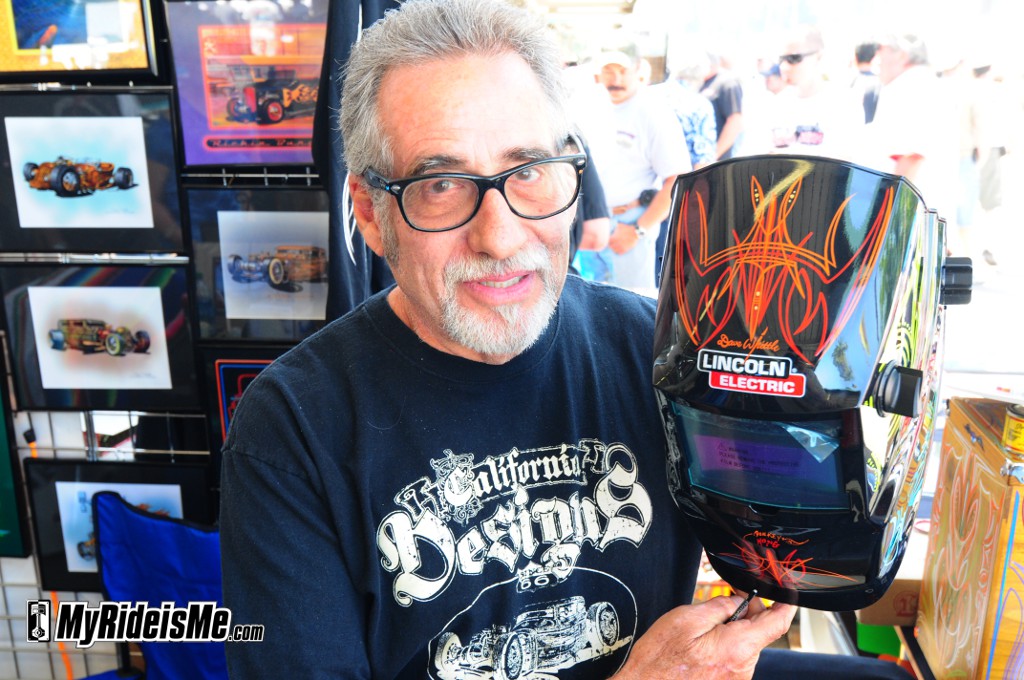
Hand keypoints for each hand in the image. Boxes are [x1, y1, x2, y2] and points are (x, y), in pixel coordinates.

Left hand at [608, 223, 640, 254]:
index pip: (607, 242)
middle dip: (611, 245)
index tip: (610, 240)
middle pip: (610, 247)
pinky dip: (618, 252)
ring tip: (615, 247)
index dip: (608, 241)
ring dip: (614, 249)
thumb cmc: (627, 228)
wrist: (636, 232)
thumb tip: (611, 227)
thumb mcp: (619, 225)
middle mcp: (616, 243)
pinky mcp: (625, 249)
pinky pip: (619, 253)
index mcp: (614, 238)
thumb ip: (614, 227)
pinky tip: (619, 249)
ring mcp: (621, 247)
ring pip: (614, 251)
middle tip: (612, 244)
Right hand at [611, 594, 796, 679]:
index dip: (786, 604)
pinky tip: (701, 643)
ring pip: (745, 644)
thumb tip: (737, 601)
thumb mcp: (686, 618)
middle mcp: (743, 668)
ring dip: (731, 630)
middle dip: (746, 612)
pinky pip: (734, 658)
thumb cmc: (659, 658)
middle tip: (723, 598)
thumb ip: (719, 606)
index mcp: (737, 647)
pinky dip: (724, 645)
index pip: (777, 623)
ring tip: (703, 627)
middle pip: (759, 632)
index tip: (787, 592)